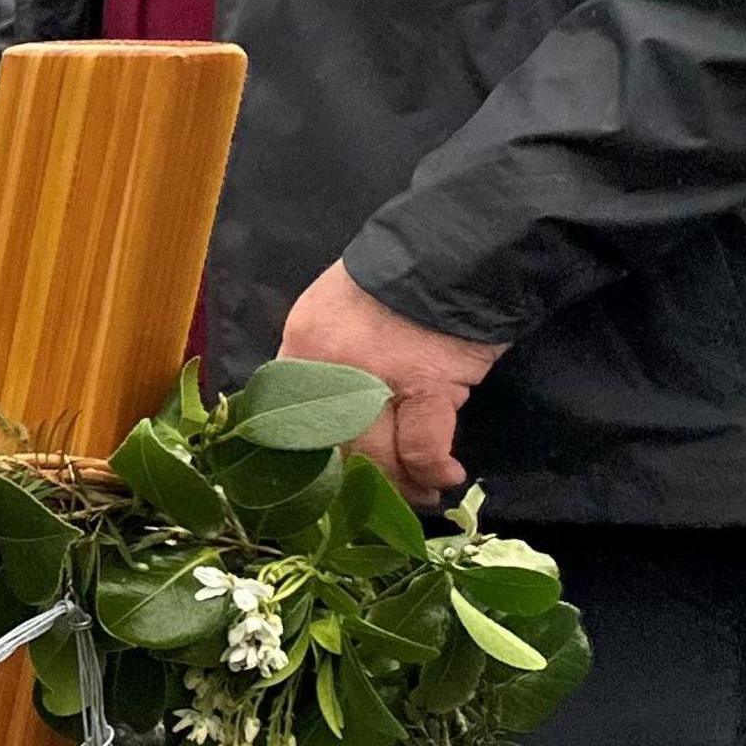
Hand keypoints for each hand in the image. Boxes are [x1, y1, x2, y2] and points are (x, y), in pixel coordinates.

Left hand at [276, 259, 506, 507]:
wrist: (456, 250)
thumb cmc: (398, 281)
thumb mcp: (338, 312)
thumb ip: (326, 361)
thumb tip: (331, 417)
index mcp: (302, 342)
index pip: (289, 415)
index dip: (310, 456)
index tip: (329, 479)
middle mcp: (328, 363)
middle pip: (330, 444)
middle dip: (354, 479)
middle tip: (377, 496)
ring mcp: (376, 375)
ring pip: (374, 455)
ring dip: (398, 484)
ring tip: (420, 494)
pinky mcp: (427, 384)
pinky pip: (421, 448)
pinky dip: (433, 470)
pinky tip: (446, 477)